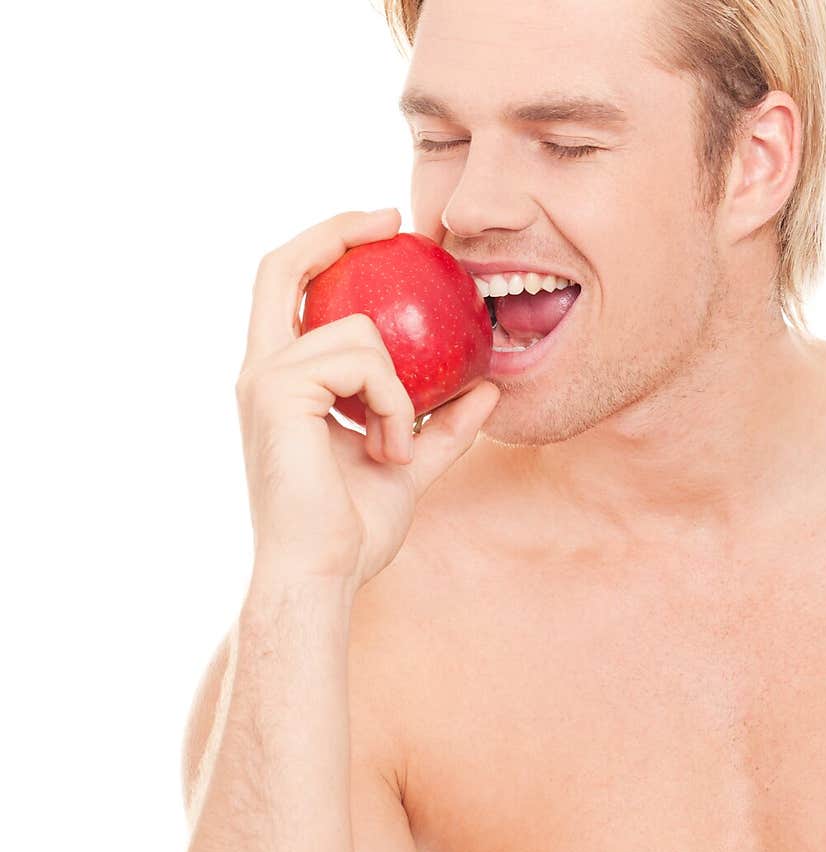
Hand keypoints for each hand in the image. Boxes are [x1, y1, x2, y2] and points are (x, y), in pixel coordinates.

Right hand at [235, 207, 499, 592]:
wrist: (318, 577)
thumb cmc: (350, 535)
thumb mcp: (408, 467)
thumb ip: (441, 427)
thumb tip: (487, 387)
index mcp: (279, 383)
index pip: (286, 286)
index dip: (327, 243)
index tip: (384, 228)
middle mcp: (260, 372)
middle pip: (283, 265)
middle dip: (337, 229)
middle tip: (396, 221)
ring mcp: (263, 379)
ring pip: (356, 330)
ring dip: (397, 389)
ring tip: (397, 449)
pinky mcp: (279, 391)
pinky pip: (364, 360)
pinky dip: (393, 403)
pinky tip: (389, 452)